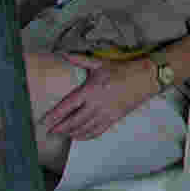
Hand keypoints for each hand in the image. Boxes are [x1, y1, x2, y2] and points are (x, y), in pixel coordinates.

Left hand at [41, 55, 155, 139]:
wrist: (144, 79)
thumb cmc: (122, 70)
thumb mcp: (100, 64)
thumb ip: (80, 60)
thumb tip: (64, 54)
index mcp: (90, 90)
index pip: (68, 106)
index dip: (54, 116)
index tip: (44, 122)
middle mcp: (96, 104)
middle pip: (74, 121)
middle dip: (60, 128)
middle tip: (51, 132)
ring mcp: (106, 113)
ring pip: (84, 128)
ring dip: (72, 133)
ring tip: (63, 134)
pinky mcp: (114, 119)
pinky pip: (97, 131)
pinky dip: (86, 136)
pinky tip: (79, 137)